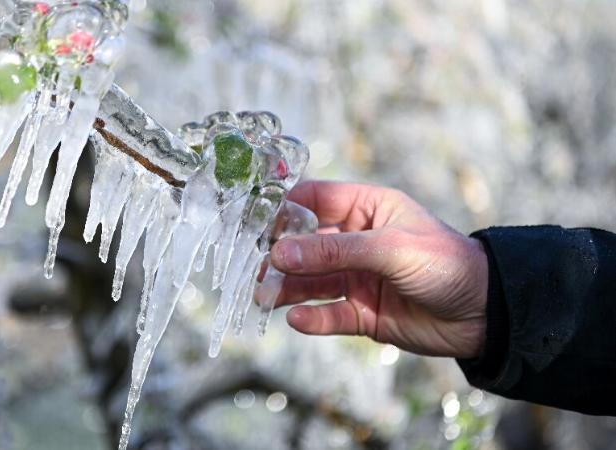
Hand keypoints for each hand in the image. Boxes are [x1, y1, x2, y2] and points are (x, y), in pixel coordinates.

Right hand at [269, 181, 488, 358]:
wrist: (486, 315)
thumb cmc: (447, 264)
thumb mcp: (391, 248)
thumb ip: (335, 251)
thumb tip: (282, 253)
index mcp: (367, 209)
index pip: (316, 200)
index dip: (285, 207)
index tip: (254, 218)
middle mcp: (357, 242)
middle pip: (305, 244)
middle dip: (279, 254)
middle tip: (254, 264)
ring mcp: (358, 278)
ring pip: (311, 282)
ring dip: (286, 288)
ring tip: (262, 295)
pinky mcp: (362, 313)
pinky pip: (329, 314)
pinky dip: (311, 318)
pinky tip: (295, 318)